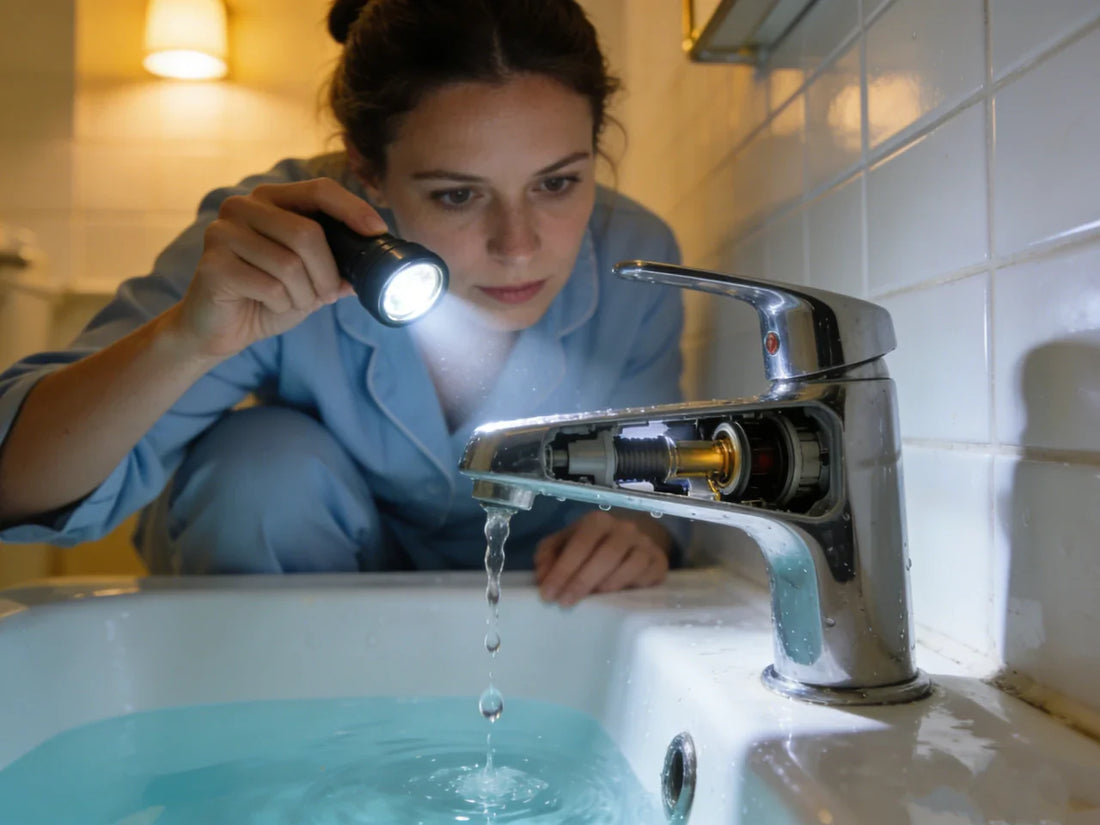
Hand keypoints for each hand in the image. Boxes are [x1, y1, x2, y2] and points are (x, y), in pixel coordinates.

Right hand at [168, 178, 387, 359]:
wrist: (218, 329)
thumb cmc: (265, 298)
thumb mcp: (311, 280)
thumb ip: (339, 266)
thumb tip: (376, 260)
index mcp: (271, 200)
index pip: (319, 189)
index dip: (353, 209)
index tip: (378, 232)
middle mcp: (243, 206)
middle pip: (307, 233)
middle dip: (327, 273)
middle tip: (327, 294)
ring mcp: (223, 232)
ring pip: (290, 264)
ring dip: (303, 294)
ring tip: (293, 302)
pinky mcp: (212, 263)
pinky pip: (269, 286)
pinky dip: (281, 304)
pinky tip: (269, 305)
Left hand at [534, 510, 670, 605]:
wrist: (630, 542)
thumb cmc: (590, 547)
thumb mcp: (565, 545)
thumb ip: (548, 556)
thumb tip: (543, 576)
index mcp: (597, 521)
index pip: (579, 544)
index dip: (562, 570)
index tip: (548, 594)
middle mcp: (624, 529)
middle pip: (605, 555)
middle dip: (582, 581)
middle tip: (565, 603)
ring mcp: (644, 544)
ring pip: (629, 565)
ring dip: (607, 585)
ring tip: (591, 602)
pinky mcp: (659, 562)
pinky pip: (647, 576)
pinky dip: (631, 587)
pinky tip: (616, 598)